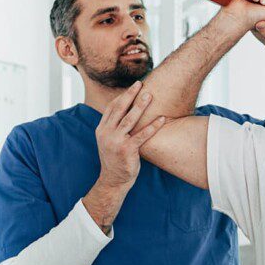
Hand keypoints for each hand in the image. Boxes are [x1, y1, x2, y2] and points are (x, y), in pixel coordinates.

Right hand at [83, 81, 164, 232]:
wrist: (113, 180)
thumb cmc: (116, 158)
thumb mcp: (110, 140)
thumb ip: (115, 126)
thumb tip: (127, 110)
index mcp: (102, 129)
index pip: (112, 108)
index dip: (123, 96)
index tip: (133, 86)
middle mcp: (106, 133)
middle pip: (119, 109)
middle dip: (130, 95)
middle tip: (141, 83)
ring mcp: (115, 141)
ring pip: (130, 119)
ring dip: (141, 106)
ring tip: (150, 95)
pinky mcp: (126, 150)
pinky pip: (142, 135)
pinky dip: (153, 126)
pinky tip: (162, 119)